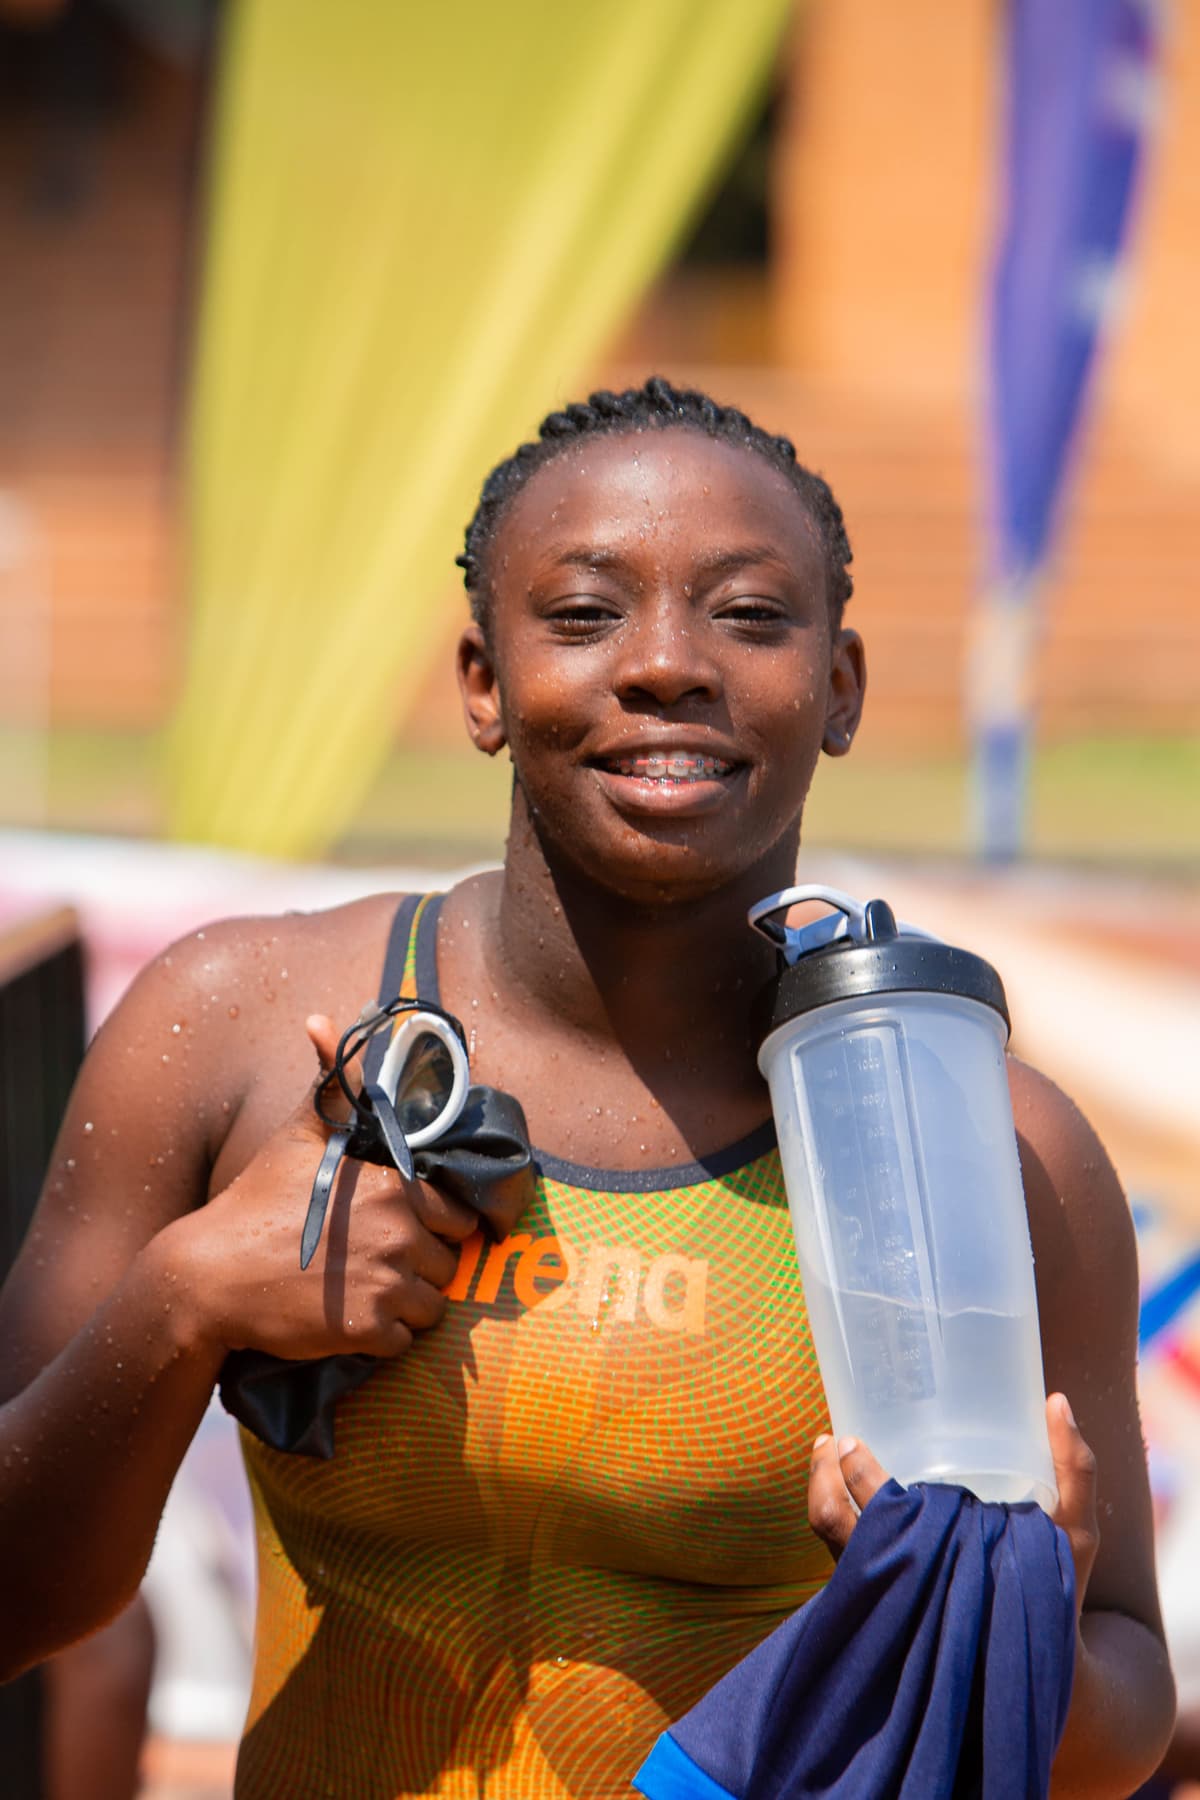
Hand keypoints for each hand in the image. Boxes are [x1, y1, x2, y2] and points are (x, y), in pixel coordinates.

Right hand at [154, 1015, 480, 1362]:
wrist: (209, 1277)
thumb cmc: (256, 1201)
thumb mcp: (297, 1135)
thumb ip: (330, 1083)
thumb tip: (320, 1020)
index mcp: (396, 1186)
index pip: (459, 1215)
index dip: (434, 1224)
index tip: (402, 1227)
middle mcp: (401, 1234)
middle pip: (448, 1263)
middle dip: (421, 1266)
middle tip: (376, 1263)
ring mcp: (386, 1285)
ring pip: (432, 1306)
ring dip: (406, 1305)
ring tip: (362, 1292)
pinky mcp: (367, 1332)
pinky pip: (405, 1342)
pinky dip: (384, 1338)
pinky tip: (350, 1320)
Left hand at [808, 1392, 1100, 1596]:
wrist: (1038, 1659)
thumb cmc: (1056, 1588)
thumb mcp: (1076, 1532)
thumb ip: (1074, 1469)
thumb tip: (1056, 1401)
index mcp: (941, 1562)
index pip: (879, 1515)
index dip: (858, 1474)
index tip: (853, 1441)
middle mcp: (903, 1580)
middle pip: (834, 1523)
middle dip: (824, 1476)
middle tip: (831, 1437)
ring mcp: (887, 1591)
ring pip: (829, 1536)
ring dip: (820, 1490)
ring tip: (826, 1448)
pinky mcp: (883, 1596)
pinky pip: (838, 1550)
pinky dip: (831, 1511)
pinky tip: (840, 1481)